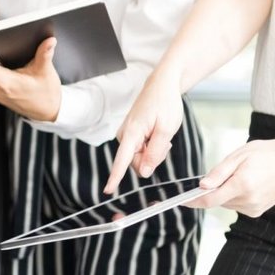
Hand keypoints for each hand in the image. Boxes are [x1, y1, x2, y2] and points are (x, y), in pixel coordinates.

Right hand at [103, 73, 183, 194]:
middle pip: (136, 162)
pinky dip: (152, 146)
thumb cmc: (165, 103)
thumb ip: (155, 152)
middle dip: (152, 159)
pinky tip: (158, 133)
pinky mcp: (131, 134)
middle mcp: (125, 134)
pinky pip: (141, 149)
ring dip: (154, 151)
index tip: (108, 190)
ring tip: (161, 134)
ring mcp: (127, 134)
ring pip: (140, 157)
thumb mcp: (166, 129)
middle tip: (166, 142)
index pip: (122, 160)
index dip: (115, 177)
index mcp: (132, 132)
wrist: (162, 84)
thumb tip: (143, 172)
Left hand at [185, 137, 274, 217]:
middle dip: (214, 189)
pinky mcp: (258, 211)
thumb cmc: (265, 153)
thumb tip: (202, 186)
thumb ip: (219, 172)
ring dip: (226, 192)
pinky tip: (249, 183)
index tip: (180, 201)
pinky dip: (236, 197)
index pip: (209, 199)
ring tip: (242, 175)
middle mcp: (249, 200)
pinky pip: (238, 206)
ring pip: (227, 203)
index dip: (192, 201)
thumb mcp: (238, 156)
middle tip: (227, 172)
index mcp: (242, 185)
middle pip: (218, 200)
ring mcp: (255, 207)